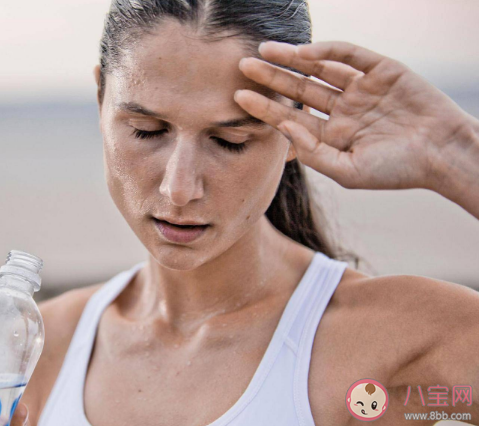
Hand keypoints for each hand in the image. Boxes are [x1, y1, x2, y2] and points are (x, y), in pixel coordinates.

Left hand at [234, 40, 476, 193]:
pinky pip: (348, 55)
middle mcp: (342, 109)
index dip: (264, 108)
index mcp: (332, 135)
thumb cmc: (396, 170)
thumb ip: (313, 152)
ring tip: (264, 51)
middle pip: (299, 90)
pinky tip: (302, 52)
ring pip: (319, 69)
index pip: (290, 118)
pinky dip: (326, 51)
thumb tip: (283, 127)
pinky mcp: (380, 70)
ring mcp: (360, 88)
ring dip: (292, 59)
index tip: (237, 98)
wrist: (442, 155)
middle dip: (271, 78)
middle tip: (242, 67)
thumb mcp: (347, 171)